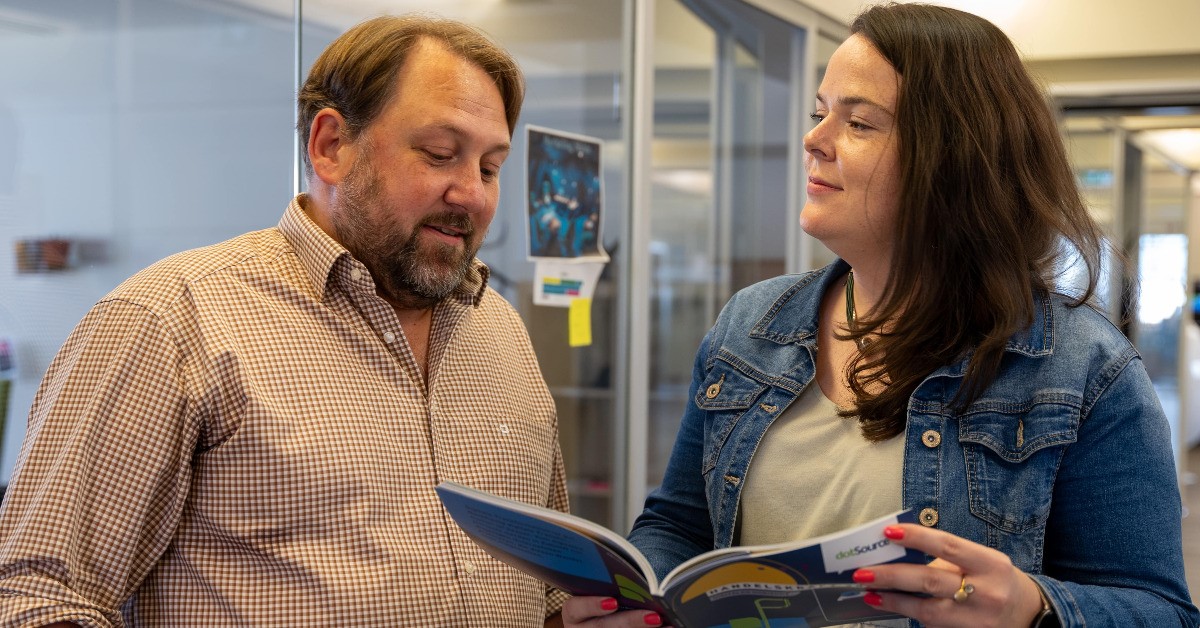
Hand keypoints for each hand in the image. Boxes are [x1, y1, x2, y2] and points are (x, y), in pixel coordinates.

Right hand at [556, 596, 667, 627]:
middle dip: (630, 622)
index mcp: (574, 615)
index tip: (613, 602)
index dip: (592, 605)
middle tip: (655, 617)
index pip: (575, 608)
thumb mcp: (602, 593)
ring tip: (667, 626)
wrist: (610, 620)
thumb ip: (614, 587)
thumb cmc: (606, 603)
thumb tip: (639, 578)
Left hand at [852, 524, 1045, 627]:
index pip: (948, 546)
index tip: (888, 533)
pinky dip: (909, 615)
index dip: (917, 538)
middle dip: (892, 575)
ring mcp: (976, 620)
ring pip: (927, 610)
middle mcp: (986, 592)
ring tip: (869, 592)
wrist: (1029, 615)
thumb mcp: (981, 561)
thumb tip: (900, 553)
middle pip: (931, 581)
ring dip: (893, 600)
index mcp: (990, 564)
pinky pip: (933, 626)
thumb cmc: (996, 580)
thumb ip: (947, 558)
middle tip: (862, 571)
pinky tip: (890, 605)